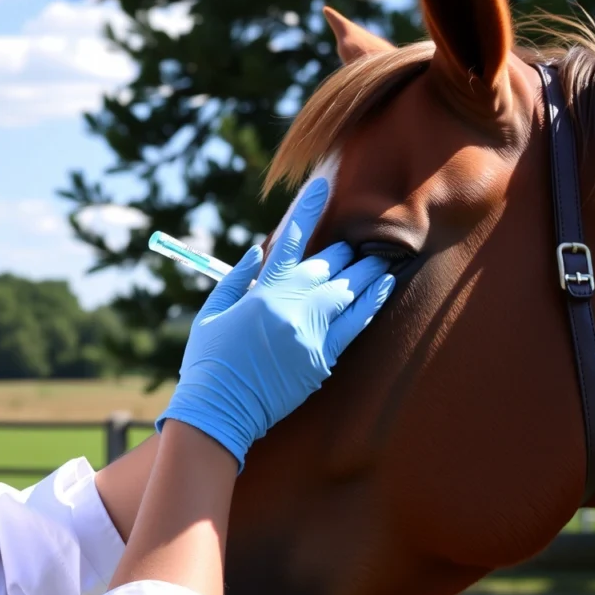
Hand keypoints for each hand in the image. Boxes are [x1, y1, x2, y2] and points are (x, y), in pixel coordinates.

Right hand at [157, 179, 395, 468]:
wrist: (221, 410)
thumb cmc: (209, 361)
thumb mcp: (212, 312)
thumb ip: (235, 278)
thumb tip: (255, 250)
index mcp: (263, 289)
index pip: (290, 236)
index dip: (309, 207)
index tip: (325, 184)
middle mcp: (292, 304)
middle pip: (329, 262)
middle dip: (344, 249)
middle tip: (358, 242)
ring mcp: (311, 330)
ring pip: (350, 287)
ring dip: (368, 269)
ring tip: (383, 257)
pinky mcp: (324, 356)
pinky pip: (358, 321)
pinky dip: (373, 300)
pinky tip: (385, 286)